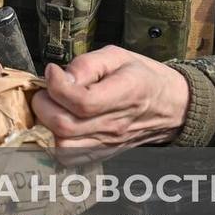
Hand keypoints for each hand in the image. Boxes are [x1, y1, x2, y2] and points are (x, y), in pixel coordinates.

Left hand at [30, 45, 188, 152]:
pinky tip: (59, 123)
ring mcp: (108, 143)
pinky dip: (55, 142)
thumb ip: (87, 63)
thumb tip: (61, 76)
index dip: (57, 85)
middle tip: (46, 89)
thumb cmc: (142, 77)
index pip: (81, 101)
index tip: (52, 70)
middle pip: (64, 126)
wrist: (170, 105)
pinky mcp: (102, 153)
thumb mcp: (118, 56)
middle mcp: (115, 124)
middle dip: (44, 104)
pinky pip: (70, 158)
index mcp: (124, 94)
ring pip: (62, 146)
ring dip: (47, 125)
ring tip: (52, 107)